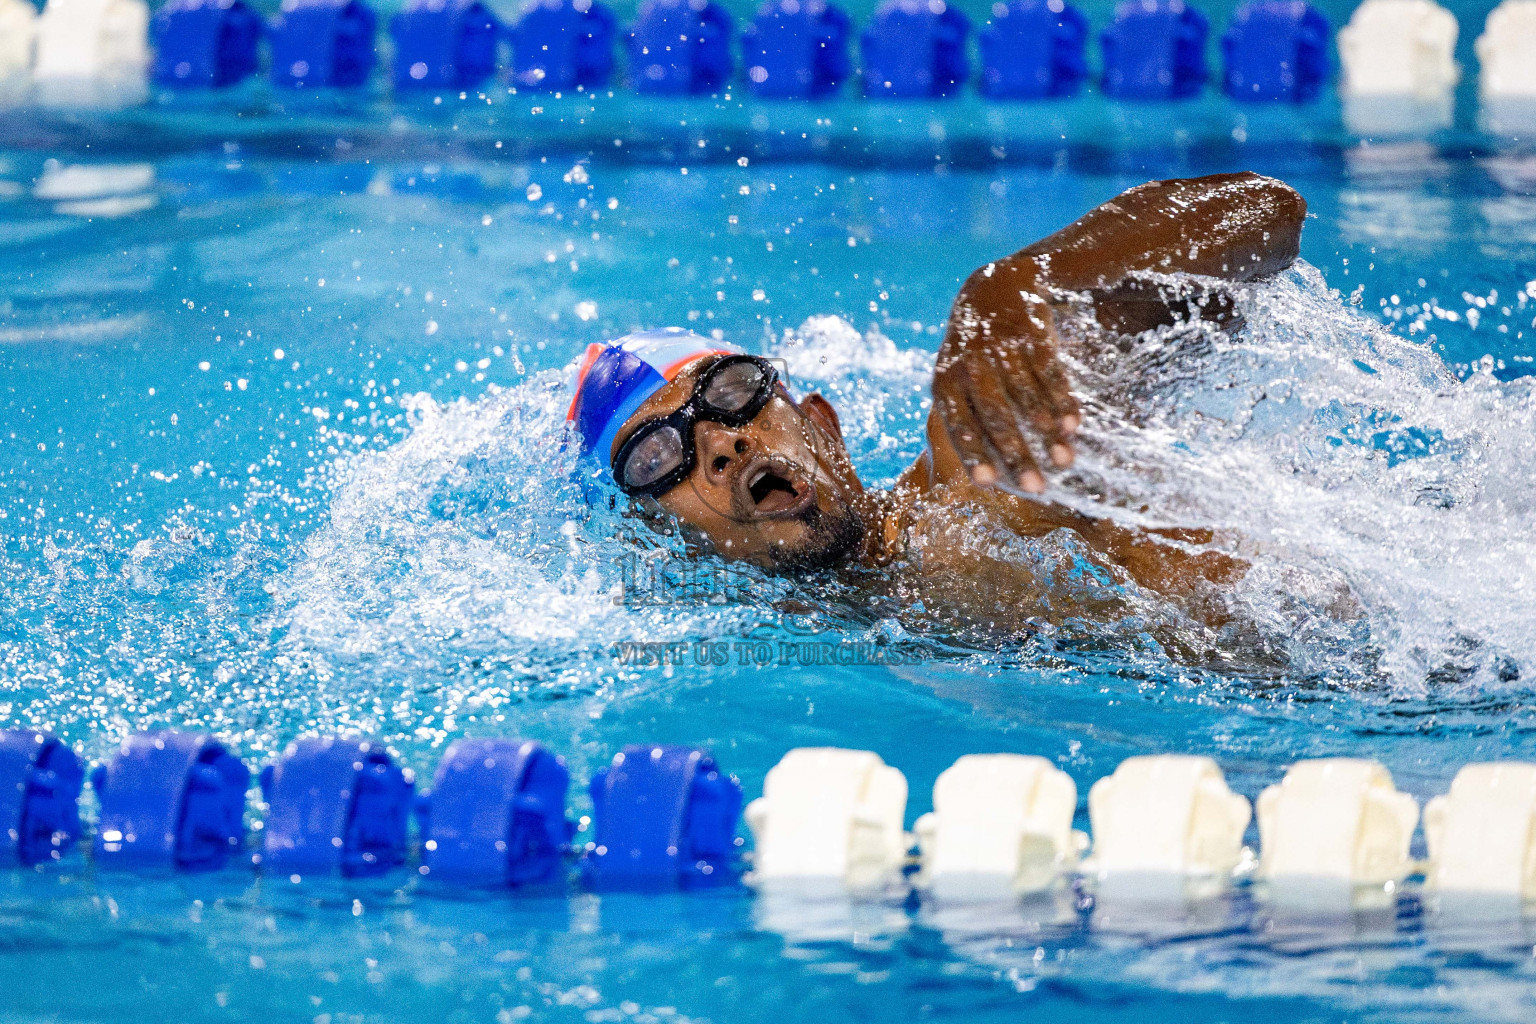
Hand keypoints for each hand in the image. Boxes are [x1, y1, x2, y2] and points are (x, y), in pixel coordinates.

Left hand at [931, 260, 1080, 492]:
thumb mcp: (952, 376)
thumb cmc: (971, 351)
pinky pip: (1048, 373)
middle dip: (1018, 454)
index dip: (973, 453)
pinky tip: (1073, 427)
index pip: (958, 423)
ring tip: (1064, 462)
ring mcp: (1002, 348)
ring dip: (1047, 433)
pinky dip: (1061, 401)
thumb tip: (972, 475)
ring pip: (1027, 397)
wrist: (994, 287)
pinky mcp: (1030, 334)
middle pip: (996, 416)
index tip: (989, 483)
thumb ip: (959, 415)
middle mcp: (971, 364)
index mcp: (945, 381)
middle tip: (1037, 488)